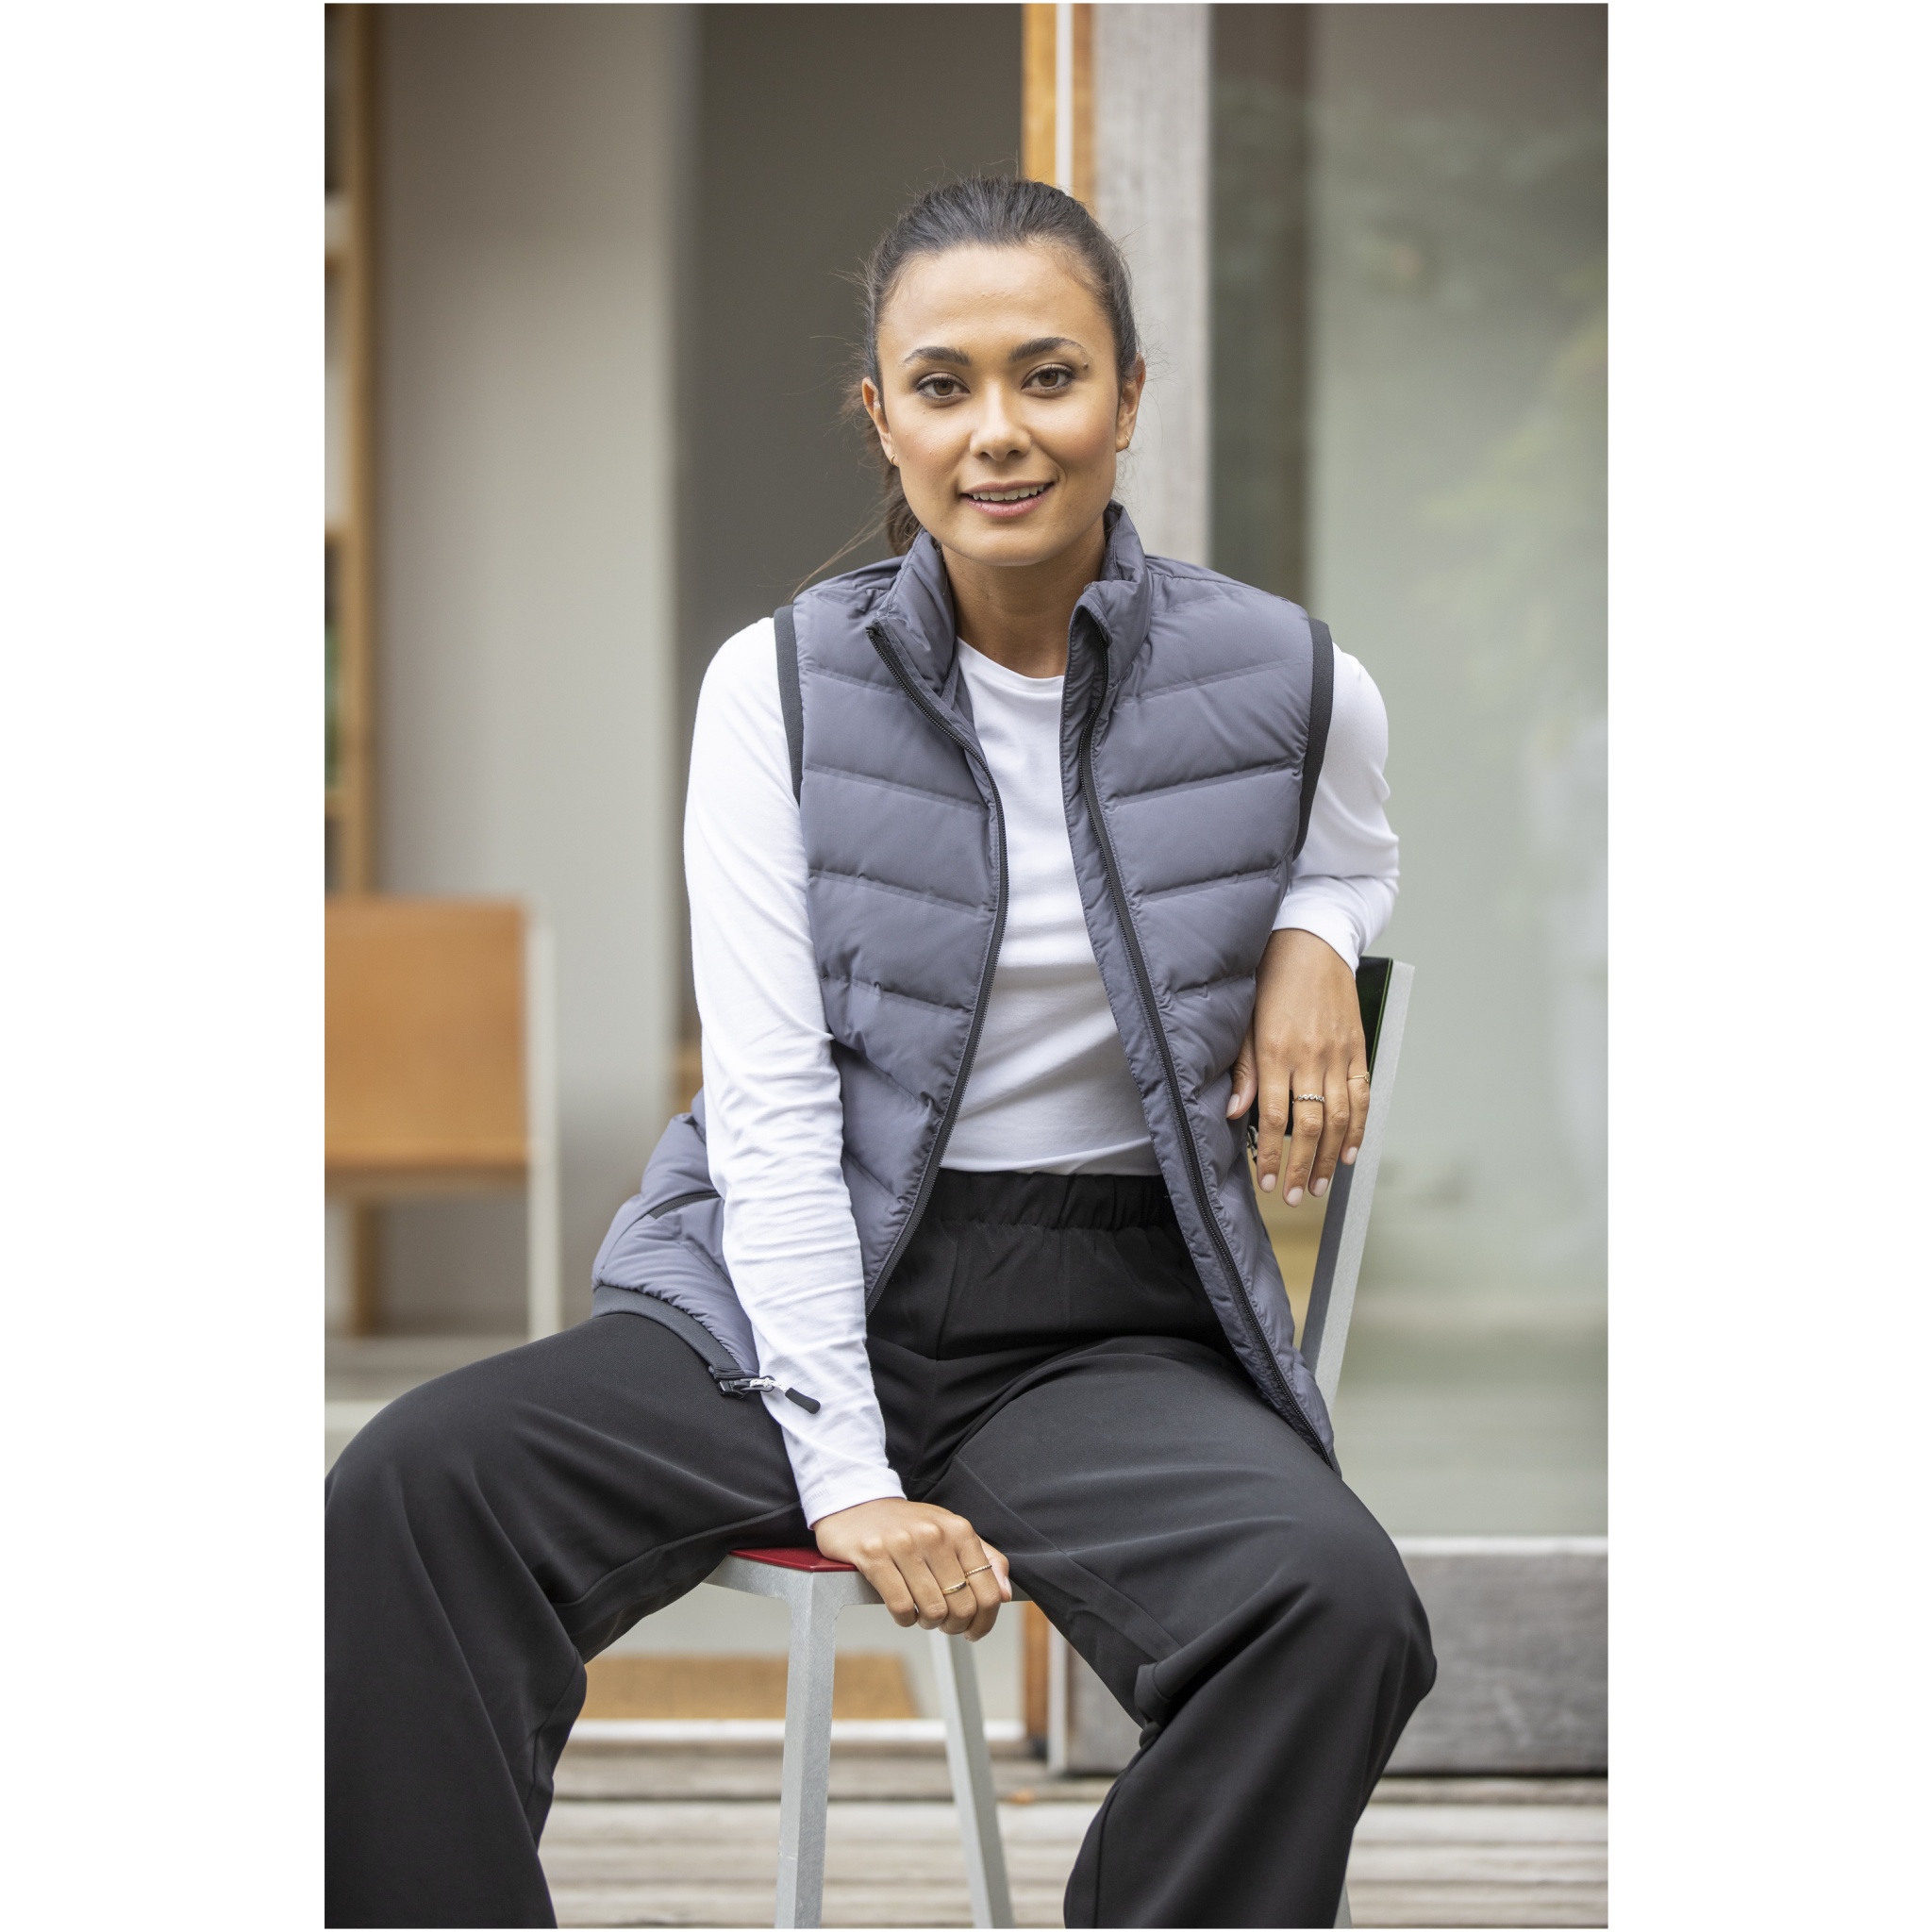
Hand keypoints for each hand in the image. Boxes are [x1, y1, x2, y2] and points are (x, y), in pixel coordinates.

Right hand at [812, 1497, 1011, 1640]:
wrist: (857, 1505)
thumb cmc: (908, 1526)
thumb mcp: (950, 1531)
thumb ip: (984, 1559)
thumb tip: (1005, 1595)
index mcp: (959, 1530)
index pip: (988, 1591)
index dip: (985, 1621)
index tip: (973, 1631)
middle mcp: (935, 1534)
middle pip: (963, 1606)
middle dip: (954, 1625)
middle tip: (943, 1623)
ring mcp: (904, 1544)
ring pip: (933, 1610)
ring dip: (928, 1623)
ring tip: (921, 1614)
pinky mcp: (874, 1556)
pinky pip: (901, 1607)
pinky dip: (905, 1619)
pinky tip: (903, 1610)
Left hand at [1226, 928, 1369, 1205]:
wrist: (1310, 940)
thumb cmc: (1271, 978)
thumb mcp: (1244, 1021)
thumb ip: (1241, 1070)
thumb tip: (1233, 1112)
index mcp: (1276, 1051)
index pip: (1275, 1118)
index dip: (1273, 1156)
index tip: (1268, 1181)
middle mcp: (1310, 1056)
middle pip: (1311, 1126)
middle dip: (1303, 1168)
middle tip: (1296, 1196)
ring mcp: (1338, 1053)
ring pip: (1340, 1118)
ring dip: (1331, 1157)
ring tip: (1321, 1185)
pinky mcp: (1358, 1048)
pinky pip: (1363, 1096)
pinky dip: (1360, 1127)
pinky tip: (1351, 1151)